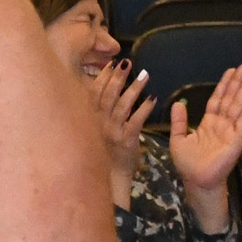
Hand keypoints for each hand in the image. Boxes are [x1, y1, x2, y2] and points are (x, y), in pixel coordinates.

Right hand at [89, 59, 155, 202]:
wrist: (108, 179)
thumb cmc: (101, 155)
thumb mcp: (93, 133)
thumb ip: (97, 115)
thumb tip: (102, 95)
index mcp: (88, 120)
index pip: (93, 93)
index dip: (102, 78)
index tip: (111, 64)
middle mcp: (98, 124)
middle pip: (107, 95)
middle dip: (117, 77)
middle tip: (127, 62)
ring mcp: (111, 132)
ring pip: (122, 106)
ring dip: (134, 88)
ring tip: (145, 75)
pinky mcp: (126, 141)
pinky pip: (136, 122)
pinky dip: (145, 109)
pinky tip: (153, 99)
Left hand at [171, 64, 241, 233]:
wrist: (196, 181)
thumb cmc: (187, 164)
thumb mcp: (178, 139)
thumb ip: (179, 121)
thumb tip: (178, 103)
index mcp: (207, 124)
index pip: (217, 100)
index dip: (223, 86)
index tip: (230, 72)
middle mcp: (221, 125)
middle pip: (230, 99)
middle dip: (237, 83)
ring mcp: (230, 131)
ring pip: (237, 106)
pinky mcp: (236, 139)